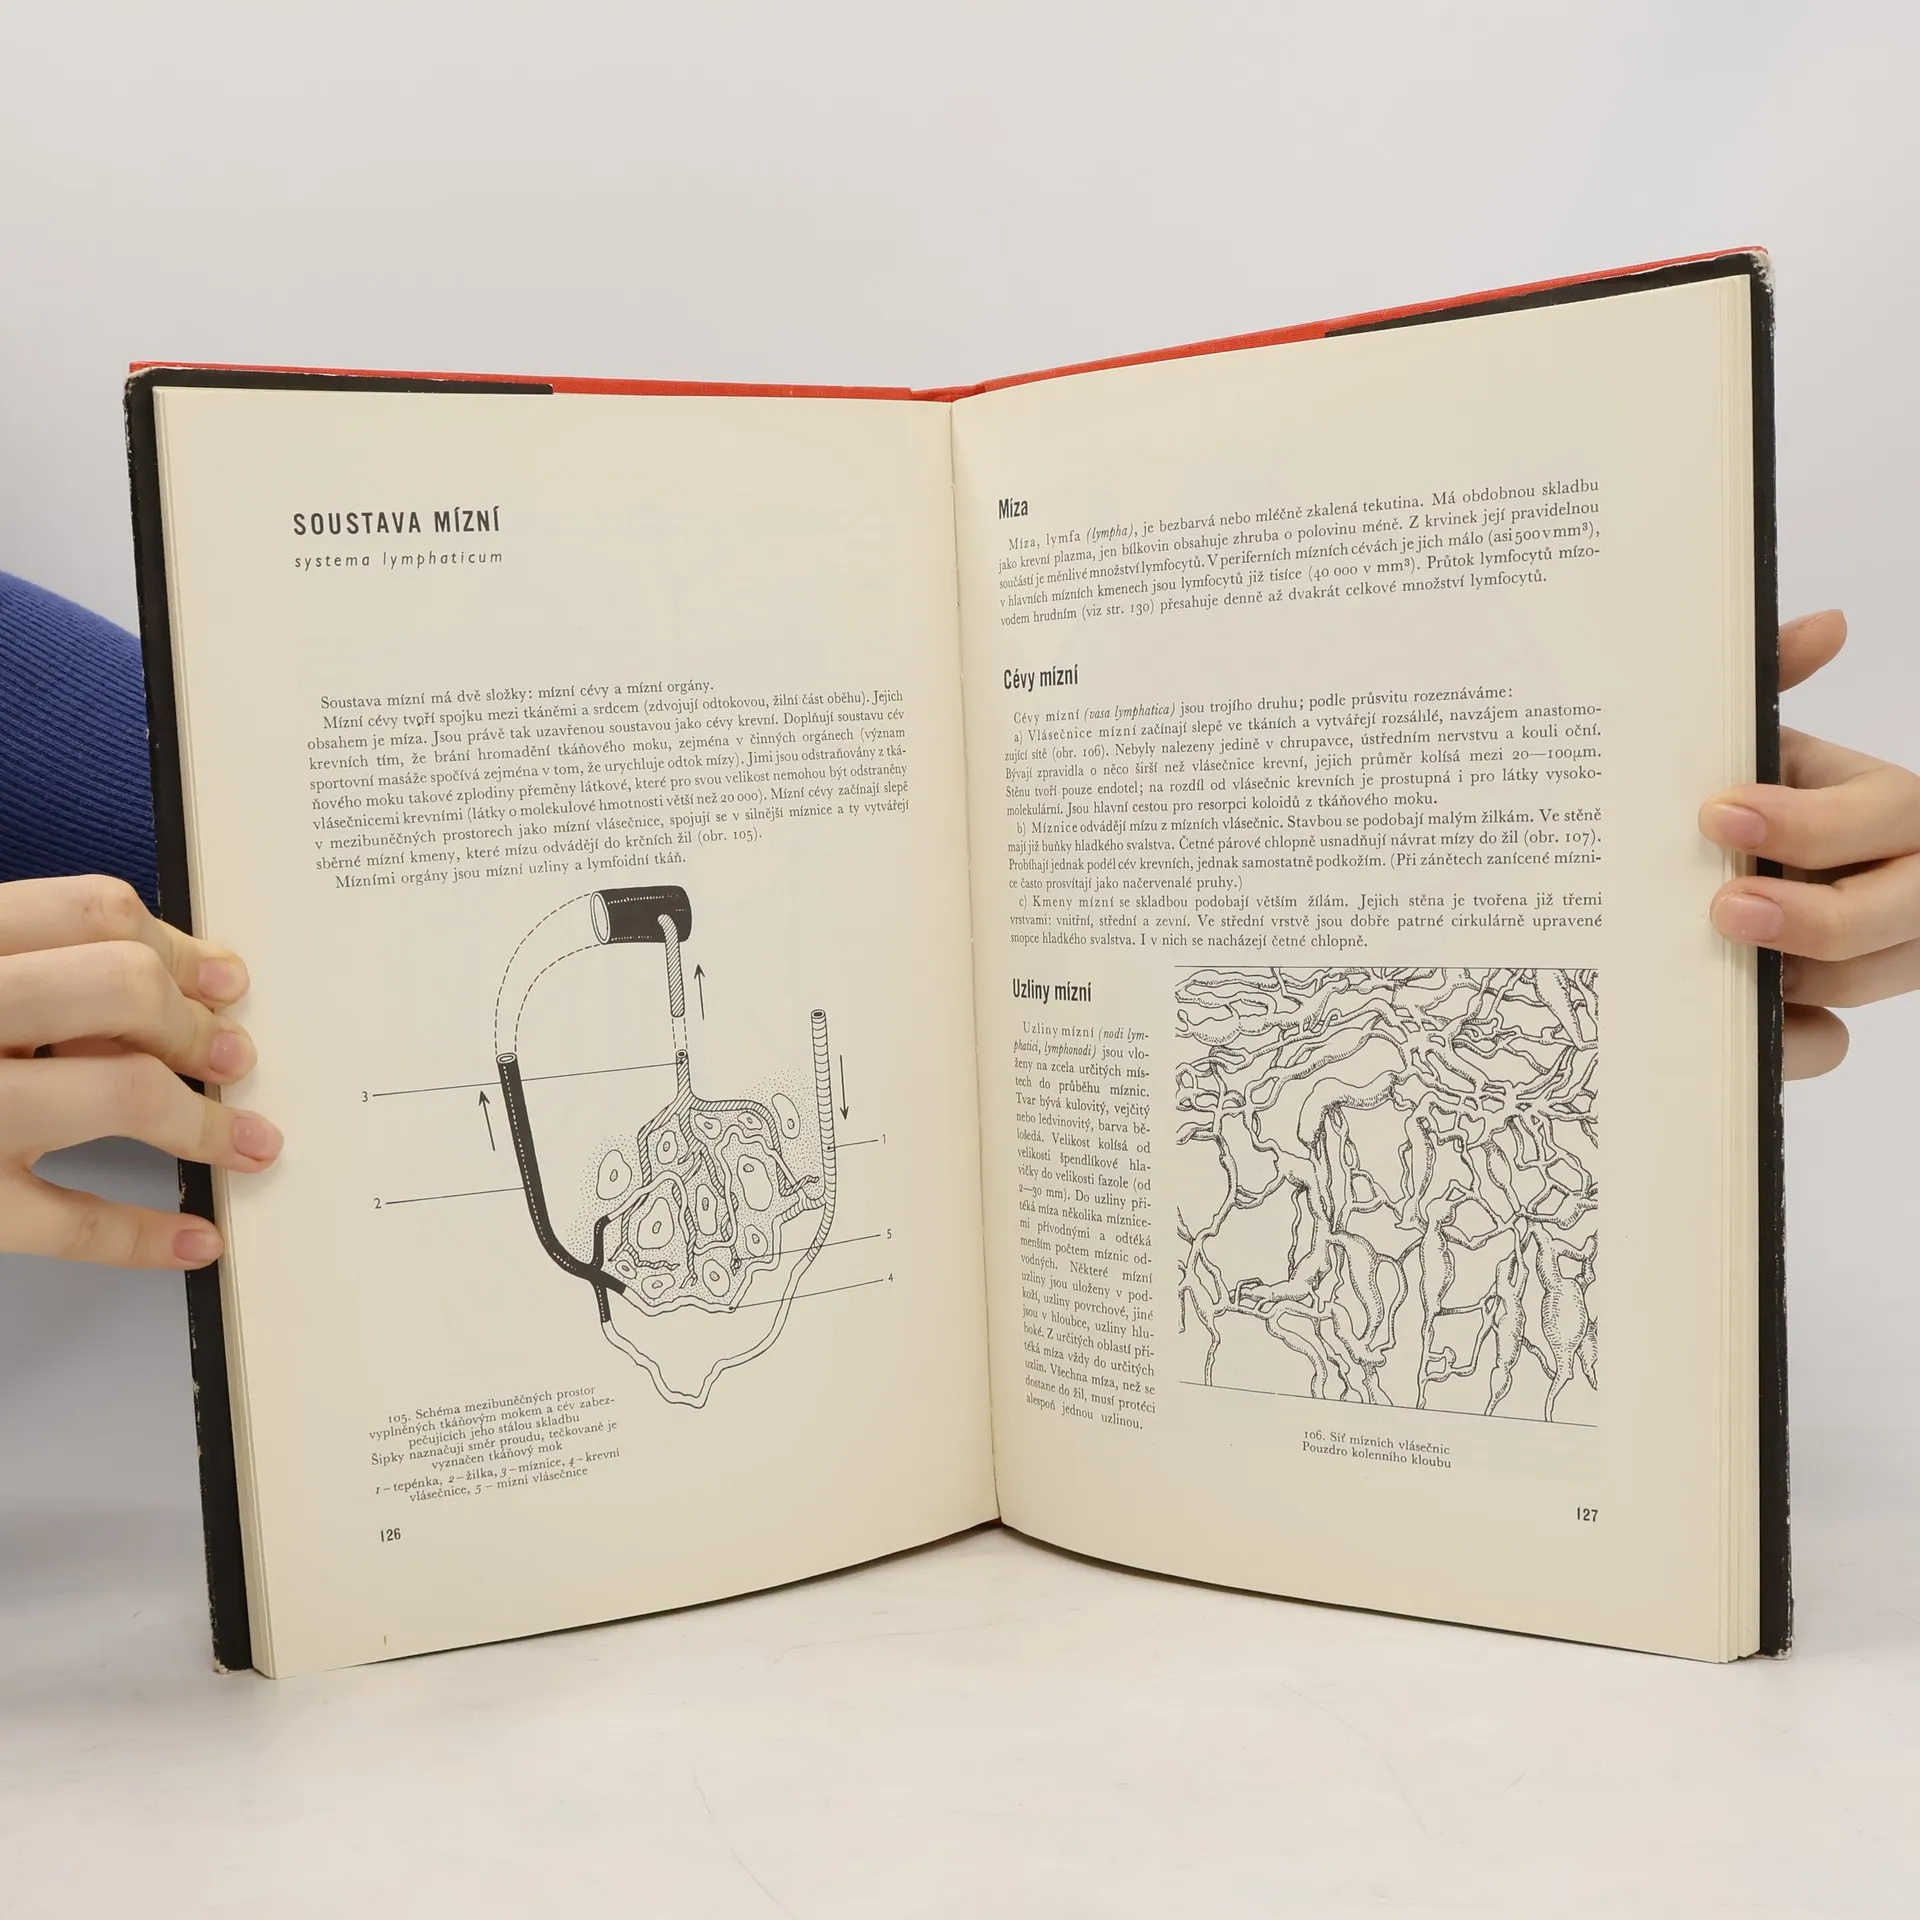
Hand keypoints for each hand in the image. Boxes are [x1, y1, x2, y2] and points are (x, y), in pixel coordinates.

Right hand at [0, 875, 279, 1266]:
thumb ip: (20, 964)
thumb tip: (171, 976)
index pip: (90, 910)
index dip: (177, 944)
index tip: (223, 979)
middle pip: (121, 988)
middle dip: (193, 1025)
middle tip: (230, 1057)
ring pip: (117, 1095)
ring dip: (205, 1123)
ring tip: (245, 1140)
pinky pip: (69, 1222)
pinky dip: (144, 1236)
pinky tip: (194, 1237)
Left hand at [1699, 610, 1919, 1078]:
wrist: (1733, 867)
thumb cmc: (1763, 799)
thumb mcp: (1769, 744)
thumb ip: (1780, 680)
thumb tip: (1828, 622)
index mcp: (1892, 807)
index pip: (1881, 815)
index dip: (1806, 821)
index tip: (1718, 813)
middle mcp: (1911, 880)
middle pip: (1899, 912)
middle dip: (1813, 916)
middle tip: (1722, 907)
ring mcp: (1892, 953)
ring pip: (1863, 981)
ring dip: (1794, 976)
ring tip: (1719, 962)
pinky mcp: (1844, 1009)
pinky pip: (1833, 1042)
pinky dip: (1792, 1037)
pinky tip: (1742, 1028)